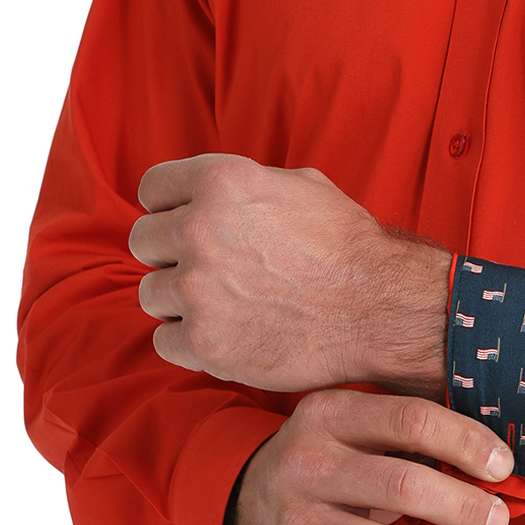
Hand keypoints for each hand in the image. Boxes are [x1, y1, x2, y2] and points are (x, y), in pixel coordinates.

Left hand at [129, 153, 450, 394]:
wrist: (380, 310)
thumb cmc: (348, 248)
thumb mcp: (300, 185)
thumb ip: (241, 185)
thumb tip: (206, 192)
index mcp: (221, 181)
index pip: (152, 189)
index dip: (169, 208)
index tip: (185, 225)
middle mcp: (200, 230)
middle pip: (144, 242)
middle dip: (172, 255)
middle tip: (212, 271)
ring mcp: (197, 289)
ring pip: (150, 294)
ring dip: (180, 302)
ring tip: (225, 306)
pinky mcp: (204, 342)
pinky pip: (163, 341)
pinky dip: (190, 343)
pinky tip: (228, 335)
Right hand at [230, 390, 512, 524]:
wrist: (244, 514)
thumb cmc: (326, 466)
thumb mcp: (350, 427)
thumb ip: (407, 431)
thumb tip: (493, 455)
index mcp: (325, 416)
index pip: (411, 420)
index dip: (467, 444)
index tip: (501, 467)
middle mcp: (304, 467)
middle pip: (406, 487)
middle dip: (466, 507)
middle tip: (495, 519)